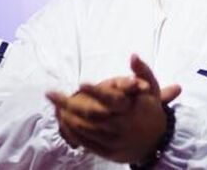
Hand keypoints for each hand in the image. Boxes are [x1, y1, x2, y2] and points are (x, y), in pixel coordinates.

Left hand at [47, 55, 181, 162]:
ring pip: (86, 129)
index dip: (96, 91)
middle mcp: (122, 126)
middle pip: (92, 115)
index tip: (80, 83)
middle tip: (51, 94)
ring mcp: (114, 140)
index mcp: (132, 109)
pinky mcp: (107, 151)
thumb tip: (133, 55)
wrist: (156, 141)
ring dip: (67, 117)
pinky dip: (72, 131)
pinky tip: (63, 121)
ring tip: (54, 105)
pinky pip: (86, 142)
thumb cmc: (149, 109)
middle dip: (69, 104)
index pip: (112, 99)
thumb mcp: (151, 88)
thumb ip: (142, 71)